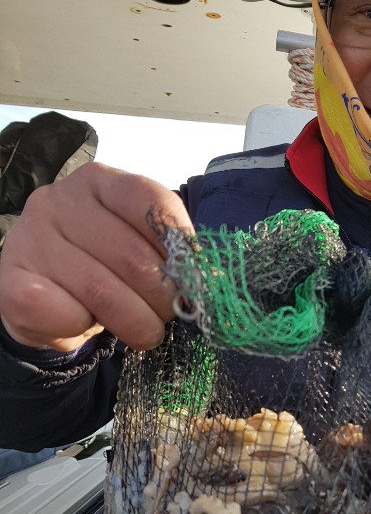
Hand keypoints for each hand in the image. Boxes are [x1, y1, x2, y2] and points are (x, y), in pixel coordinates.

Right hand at [0, 162, 193, 351]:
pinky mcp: (12, 284)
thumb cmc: (101, 266)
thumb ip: (169, 251)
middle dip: (164, 298)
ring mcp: (31, 240)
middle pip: (132, 256)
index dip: (182, 247)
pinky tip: (89, 324)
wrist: (43, 296)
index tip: (196, 279)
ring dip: (137, 323)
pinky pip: (68, 315)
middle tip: (170, 314)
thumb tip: (208, 278)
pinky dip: (89, 329)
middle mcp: (59, 201)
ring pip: (103, 292)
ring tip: (145, 331)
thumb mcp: (138, 246)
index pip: (152, 202)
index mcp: (100, 182)